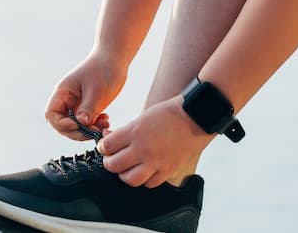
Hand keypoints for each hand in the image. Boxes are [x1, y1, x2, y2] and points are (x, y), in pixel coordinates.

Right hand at [44, 51, 127, 139]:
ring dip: (87, 130)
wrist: (116, 58)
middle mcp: (67, 100)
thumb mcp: (97, 90)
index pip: (52, 114)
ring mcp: (77, 104)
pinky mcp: (88, 107)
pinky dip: (94, 126)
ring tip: (102, 125)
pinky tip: (105, 121)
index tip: (77, 125)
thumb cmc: (104, 69)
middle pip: (62, 124)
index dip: (61, 124)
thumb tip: (81, 124)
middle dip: (76, 131)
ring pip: (75, 126)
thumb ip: (88, 108)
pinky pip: (86, 123)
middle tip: (93, 131)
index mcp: (63, 92)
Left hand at [98, 96, 215, 187]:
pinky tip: (145, 170)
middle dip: (109, 162)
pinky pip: (149, 183)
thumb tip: (109, 140)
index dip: (102, 147)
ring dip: (124, 174)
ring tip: (127, 167)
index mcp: (135, 132)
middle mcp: (143, 149)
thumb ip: (125, 132)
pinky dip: (144, 179)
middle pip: (114, 165)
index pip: (107, 146)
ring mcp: (156, 162)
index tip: (105, 146)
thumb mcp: (142, 118)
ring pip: (130, 179)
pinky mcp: (168, 170)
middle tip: (112, 158)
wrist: (194, 117)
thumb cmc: (168, 114)